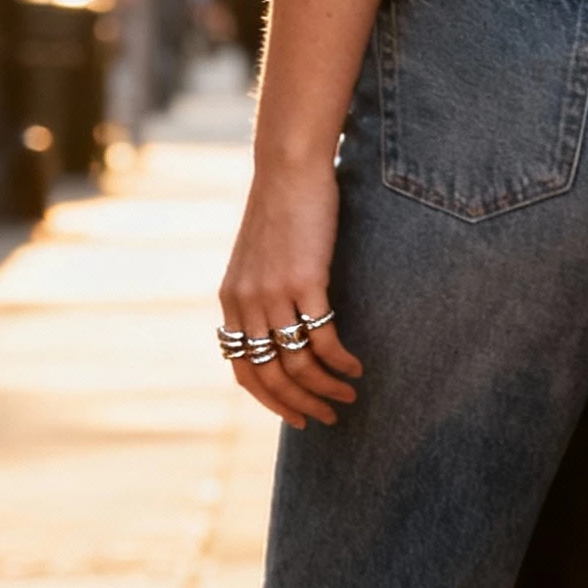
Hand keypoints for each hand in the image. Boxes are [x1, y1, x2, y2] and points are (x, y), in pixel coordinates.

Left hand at [216, 0, 389, 427]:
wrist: (288, 169)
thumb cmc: (282, 212)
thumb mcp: (259, 260)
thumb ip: (263, 297)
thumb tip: (282, 332)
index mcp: (231, 302)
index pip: (243, 370)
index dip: (270, 401)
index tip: (296, 418)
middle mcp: (246, 304)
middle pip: (270, 376)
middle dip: (300, 405)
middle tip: (328, 418)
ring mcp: (272, 294)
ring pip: (297, 363)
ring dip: (326, 388)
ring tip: (349, 395)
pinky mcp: (304, 282)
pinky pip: (322, 338)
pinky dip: (340, 361)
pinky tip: (356, 367)